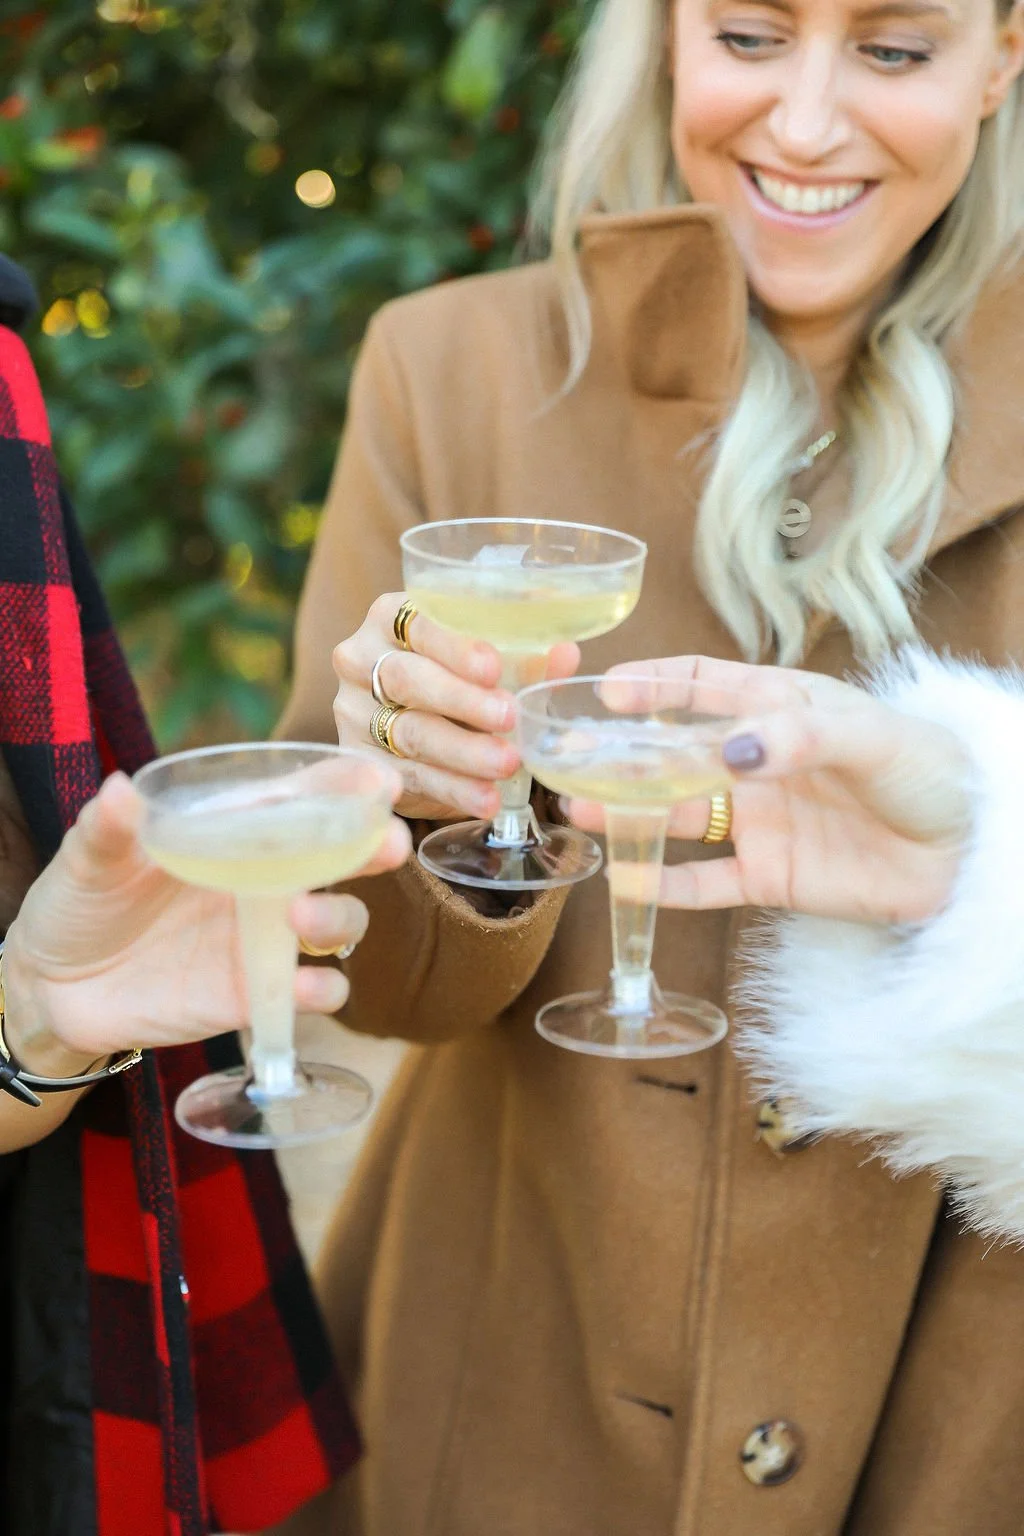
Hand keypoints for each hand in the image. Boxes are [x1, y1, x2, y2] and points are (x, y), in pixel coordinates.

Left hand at [2, 772, 410, 1066]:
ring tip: (303, 917)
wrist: (51, 987)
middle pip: (342, 856)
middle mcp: (264, 879)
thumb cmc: (79, 902)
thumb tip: (121, 790)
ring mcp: (264, 938)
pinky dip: (321, 990)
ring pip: (339, 923)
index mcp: (234, 831)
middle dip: (376, 846)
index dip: (349, 786)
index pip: (304, 798)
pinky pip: (309, 992)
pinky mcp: (253, 993)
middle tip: (387, 844)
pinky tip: (309, 986)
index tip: (380, 780)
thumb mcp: (88, 857)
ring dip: (339, 916)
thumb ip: (109, 828)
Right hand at [331, 590, 579, 819]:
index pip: (417, 623)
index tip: (494, 668)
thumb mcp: (490, 666)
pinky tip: (485, 797)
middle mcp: (361, 660)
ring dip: (463, 751)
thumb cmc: (459, 681)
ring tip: (507, 764)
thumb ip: (524, 659)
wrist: (421, 734)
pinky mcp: (361, 760)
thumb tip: (564, 654)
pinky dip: (453, 788)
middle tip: (508, 718)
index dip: (455, 645)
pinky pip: (409, 775)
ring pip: (409, 731)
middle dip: (462, 700)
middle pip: (407, 678)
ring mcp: (355, 712)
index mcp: (391, 619)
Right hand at [569, 655, 971, 925]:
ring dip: (626, 813)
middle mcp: (758, 762)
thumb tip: (727, 751)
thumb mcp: (868, 738)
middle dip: (619, 754)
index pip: (702, 686)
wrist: (971, 853)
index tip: (605, 691)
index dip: (653, 685)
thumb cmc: (930, 771)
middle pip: (673, 753)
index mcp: (780, 709)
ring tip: (580, 809)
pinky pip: (705, 882)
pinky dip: (664, 885)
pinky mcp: (770, 876)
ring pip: (676, 815)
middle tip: (568, 757)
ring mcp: (760, 821)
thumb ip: (797, 737)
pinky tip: (624, 878)